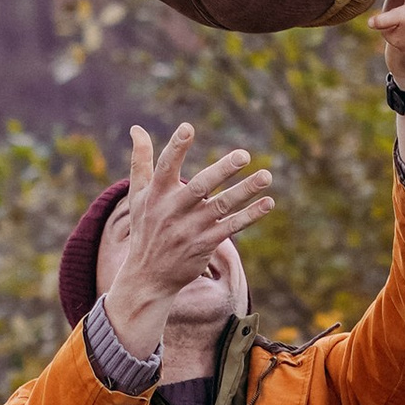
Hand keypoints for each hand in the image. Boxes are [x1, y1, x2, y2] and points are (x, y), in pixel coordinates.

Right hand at [98, 123, 273, 355]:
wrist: (148, 277)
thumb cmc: (146, 228)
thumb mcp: (138, 195)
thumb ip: (140, 161)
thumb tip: (136, 127)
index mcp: (156, 194)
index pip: (166, 167)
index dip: (176, 148)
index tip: (188, 128)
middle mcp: (174, 210)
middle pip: (200, 186)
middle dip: (222, 170)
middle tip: (244, 155)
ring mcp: (191, 228)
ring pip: (222, 206)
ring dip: (245, 191)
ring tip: (266, 175)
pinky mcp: (205, 243)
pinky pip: (232, 227)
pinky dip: (250, 215)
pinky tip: (268, 203)